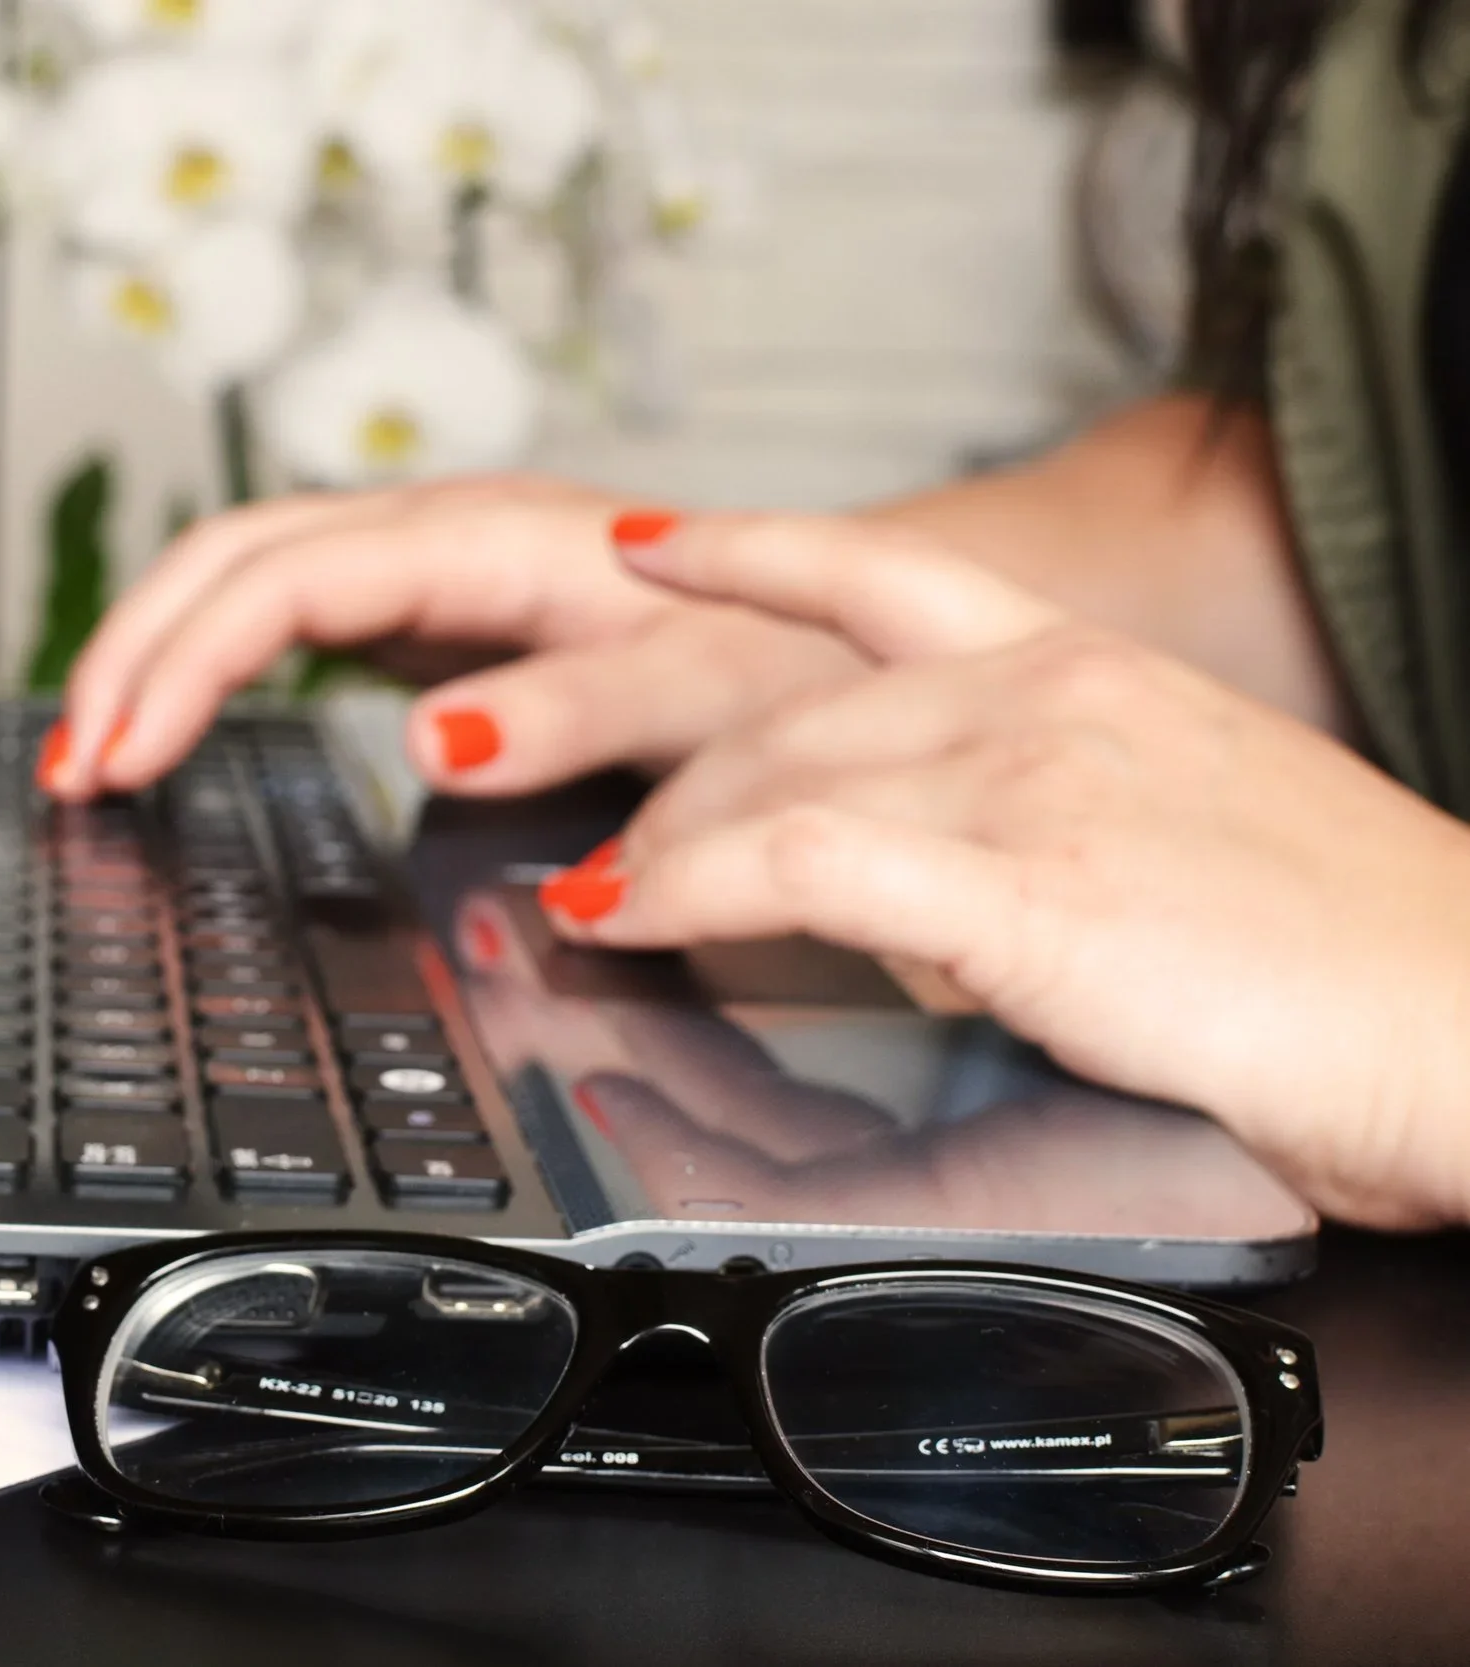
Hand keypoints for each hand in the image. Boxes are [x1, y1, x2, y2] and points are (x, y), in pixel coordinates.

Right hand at [42, 475, 865, 798]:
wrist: (850, 618)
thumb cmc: (788, 657)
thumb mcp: (707, 695)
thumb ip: (578, 707)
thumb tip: (431, 735)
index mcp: (496, 543)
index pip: (284, 584)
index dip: (183, 668)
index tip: (121, 763)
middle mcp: (449, 532)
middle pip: (233, 558)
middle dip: (132, 657)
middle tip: (70, 773)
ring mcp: (436, 563)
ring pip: (246, 573)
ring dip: (154, 654)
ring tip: (90, 751)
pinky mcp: (438, 605)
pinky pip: (287, 611)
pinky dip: (212, 665)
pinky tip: (176, 723)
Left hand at [536, 514, 1469, 1229]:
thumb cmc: (1357, 964)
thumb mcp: (1179, 842)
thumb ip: (1038, 831)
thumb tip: (919, 893)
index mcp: (1092, 668)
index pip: (881, 573)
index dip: (746, 549)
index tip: (653, 547)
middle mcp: (1052, 693)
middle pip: (789, 710)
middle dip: (678, 791)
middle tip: (614, 854)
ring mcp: (1035, 778)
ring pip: (774, 779)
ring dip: (660, 851)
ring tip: (599, 903)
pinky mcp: (1026, 885)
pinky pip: (799, 864)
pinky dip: (687, 890)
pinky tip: (635, 918)